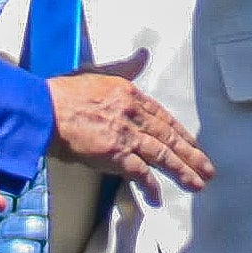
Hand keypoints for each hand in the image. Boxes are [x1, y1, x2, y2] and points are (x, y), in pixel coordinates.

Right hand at [47, 60, 213, 201]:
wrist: (43, 110)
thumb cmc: (63, 93)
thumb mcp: (98, 74)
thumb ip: (124, 67)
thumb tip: (144, 55)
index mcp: (131, 94)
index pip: (163, 117)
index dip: (181, 134)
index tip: (193, 145)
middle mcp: (133, 113)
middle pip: (169, 137)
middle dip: (191, 155)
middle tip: (208, 170)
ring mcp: (125, 134)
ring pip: (162, 154)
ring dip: (182, 171)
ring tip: (197, 185)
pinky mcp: (114, 153)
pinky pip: (139, 173)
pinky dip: (150, 186)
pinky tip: (158, 198)